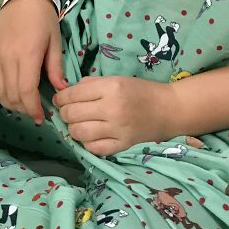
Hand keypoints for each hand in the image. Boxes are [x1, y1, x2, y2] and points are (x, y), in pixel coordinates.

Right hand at [0, 0, 66, 122]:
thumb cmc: (44, 19)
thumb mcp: (55, 41)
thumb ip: (55, 68)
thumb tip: (61, 90)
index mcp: (28, 54)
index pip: (26, 91)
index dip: (33, 109)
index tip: (40, 118)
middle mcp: (7, 57)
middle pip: (11, 94)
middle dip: (23, 108)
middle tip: (32, 110)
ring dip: (8, 102)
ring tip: (19, 104)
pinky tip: (0, 93)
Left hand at [53, 76, 173, 156]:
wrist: (168, 109)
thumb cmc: (141, 90)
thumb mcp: (117, 79)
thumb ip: (91, 84)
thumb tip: (66, 93)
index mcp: (111, 88)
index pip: (74, 94)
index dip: (61, 97)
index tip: (60, 99)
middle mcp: (112, 109)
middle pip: (72, 114)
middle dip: (65, 112)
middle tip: (68, 111)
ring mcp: (117, 130)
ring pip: (78, 133)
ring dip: (72, 128)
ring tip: (77, 124)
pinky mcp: (121, 145)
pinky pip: (93, 148)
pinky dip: (86, 143)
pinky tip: (90, 136)